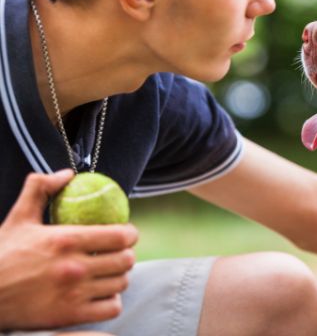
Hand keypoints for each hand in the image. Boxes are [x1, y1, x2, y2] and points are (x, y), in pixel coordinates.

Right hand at [0, 170, 138, 330]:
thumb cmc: (1, 255)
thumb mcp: (18, 218)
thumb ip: (40, 189)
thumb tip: (67, 174)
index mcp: (66, 240)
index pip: (122, 236)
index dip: (130, 234)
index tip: (125, 234)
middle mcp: (74, 267)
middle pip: (127, 260)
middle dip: (126, 255)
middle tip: (116, 254)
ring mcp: (74, 294)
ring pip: (121, 284)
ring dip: (119, 277)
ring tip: (108, 273)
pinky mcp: (71, 316)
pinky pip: (112, 308)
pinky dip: (111, 301)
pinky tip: (101, 294)